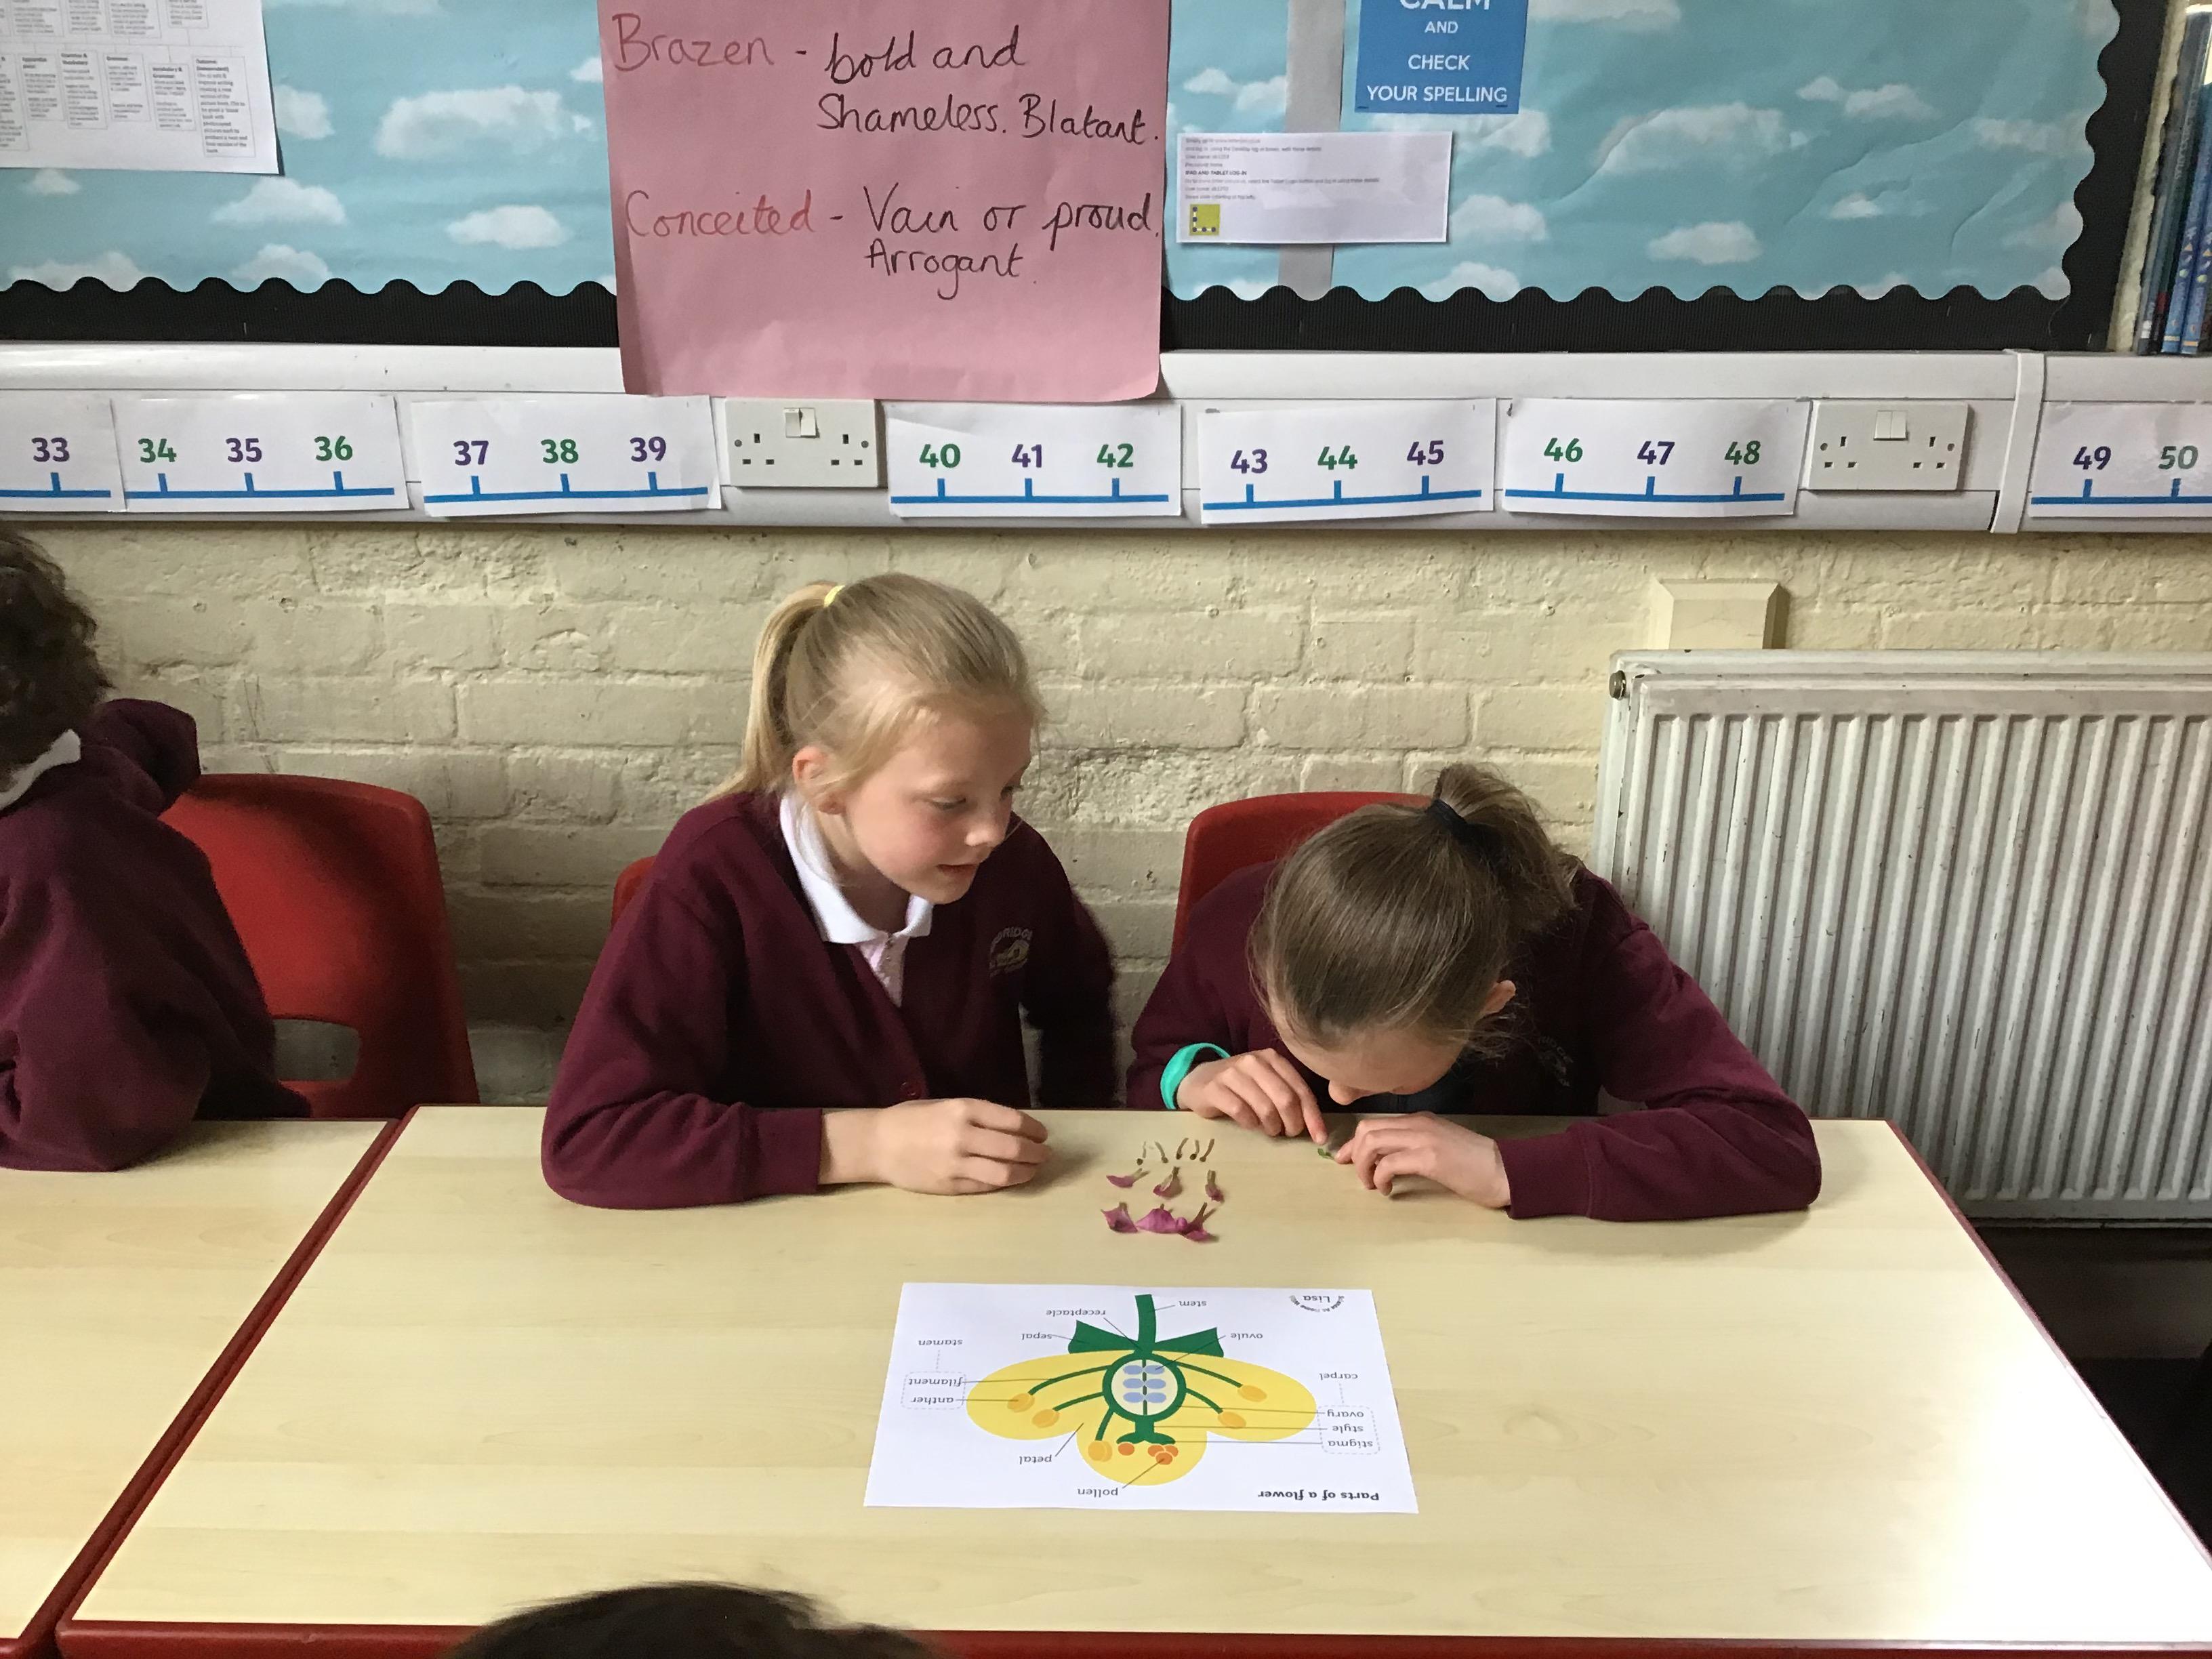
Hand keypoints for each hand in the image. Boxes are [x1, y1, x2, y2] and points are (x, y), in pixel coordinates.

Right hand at [822, 1099, 1048, 1193]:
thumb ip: (978, 1115)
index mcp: (963, 1109)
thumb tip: (1016, 1127)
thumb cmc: (912, 1119)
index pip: (1013, 1121)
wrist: (877, 1144)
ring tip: (1033, 1169)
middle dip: (1037, 1153)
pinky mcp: (950, 1186)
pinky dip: (1003, 1183)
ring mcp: (956, 1164)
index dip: (1034, 1129)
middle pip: (1014, 1148)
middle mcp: (962, 1135)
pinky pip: (986, 1186)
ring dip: (1026, 1171)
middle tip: (1045, 1154)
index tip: (1042, 1134)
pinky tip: (1009, 1178)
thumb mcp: (946, 1104)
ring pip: (1004, 1172)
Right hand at [1176, 1049, 1324, 1140]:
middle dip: (1293, 1123)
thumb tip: (1315, 1126)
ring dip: (1272, 1126)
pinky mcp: (1214, 1088)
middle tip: (1289, 1134)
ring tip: (1270, 1131)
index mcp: (1272, 1059)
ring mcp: (1232, 1073)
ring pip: (1265, 1107)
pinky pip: (1240, 1111)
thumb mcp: (1267, 1084)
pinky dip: (1250, 1124)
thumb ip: (1289, 1096)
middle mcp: (1254, 1061)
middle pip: (1286, 1099)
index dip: (1312, 1116)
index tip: (1319, 1137)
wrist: (1199, 1080)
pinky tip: (1250, 1125)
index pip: (1300, 1089)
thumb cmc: (1240, 1086)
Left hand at [1337, 1114, 1510, 1206]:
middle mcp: (1418, 1124)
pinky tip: (1388, 1190)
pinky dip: (1380, 1178)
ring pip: (1372, 1143)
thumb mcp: (1440, 1146)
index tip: (1345, 1159)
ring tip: (1373, 1185)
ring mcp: (1424, 1138)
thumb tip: (1387, 1159)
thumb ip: (1415, 1146)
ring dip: (1364, 1166)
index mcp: (1420, 1120)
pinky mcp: (1429, 1158)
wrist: (1504, 1170)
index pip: (1374, 1123)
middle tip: (1358, 1176)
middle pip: (1367, 1130)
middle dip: (1354, 1154)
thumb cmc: (1475, 1165)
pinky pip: (1388, 1163)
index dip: (1354, 1143)